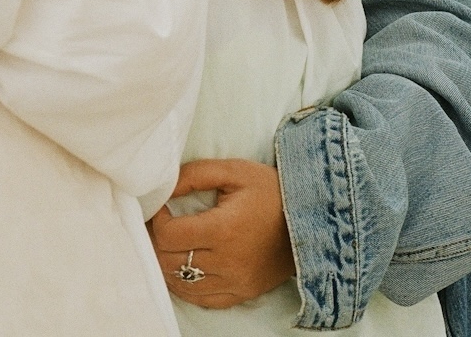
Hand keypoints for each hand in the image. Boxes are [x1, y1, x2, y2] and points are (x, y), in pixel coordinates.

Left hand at [148, 158, 295, 308]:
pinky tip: (186, 267)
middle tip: (164, 227)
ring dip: (168, 264)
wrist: (312, 219)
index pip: (168, 236)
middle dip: (159, 242)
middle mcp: (228, 261)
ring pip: (180, 283)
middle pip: (169, 262)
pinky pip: (201, 299)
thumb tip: (163, 190)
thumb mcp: (234, 171)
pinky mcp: (243, 293)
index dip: (158, 221)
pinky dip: (186, 285)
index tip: (164, 209)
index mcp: (224, 229)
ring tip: (173, 246)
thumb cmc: (271, 191)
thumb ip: (194, 175)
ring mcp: (236, 282)